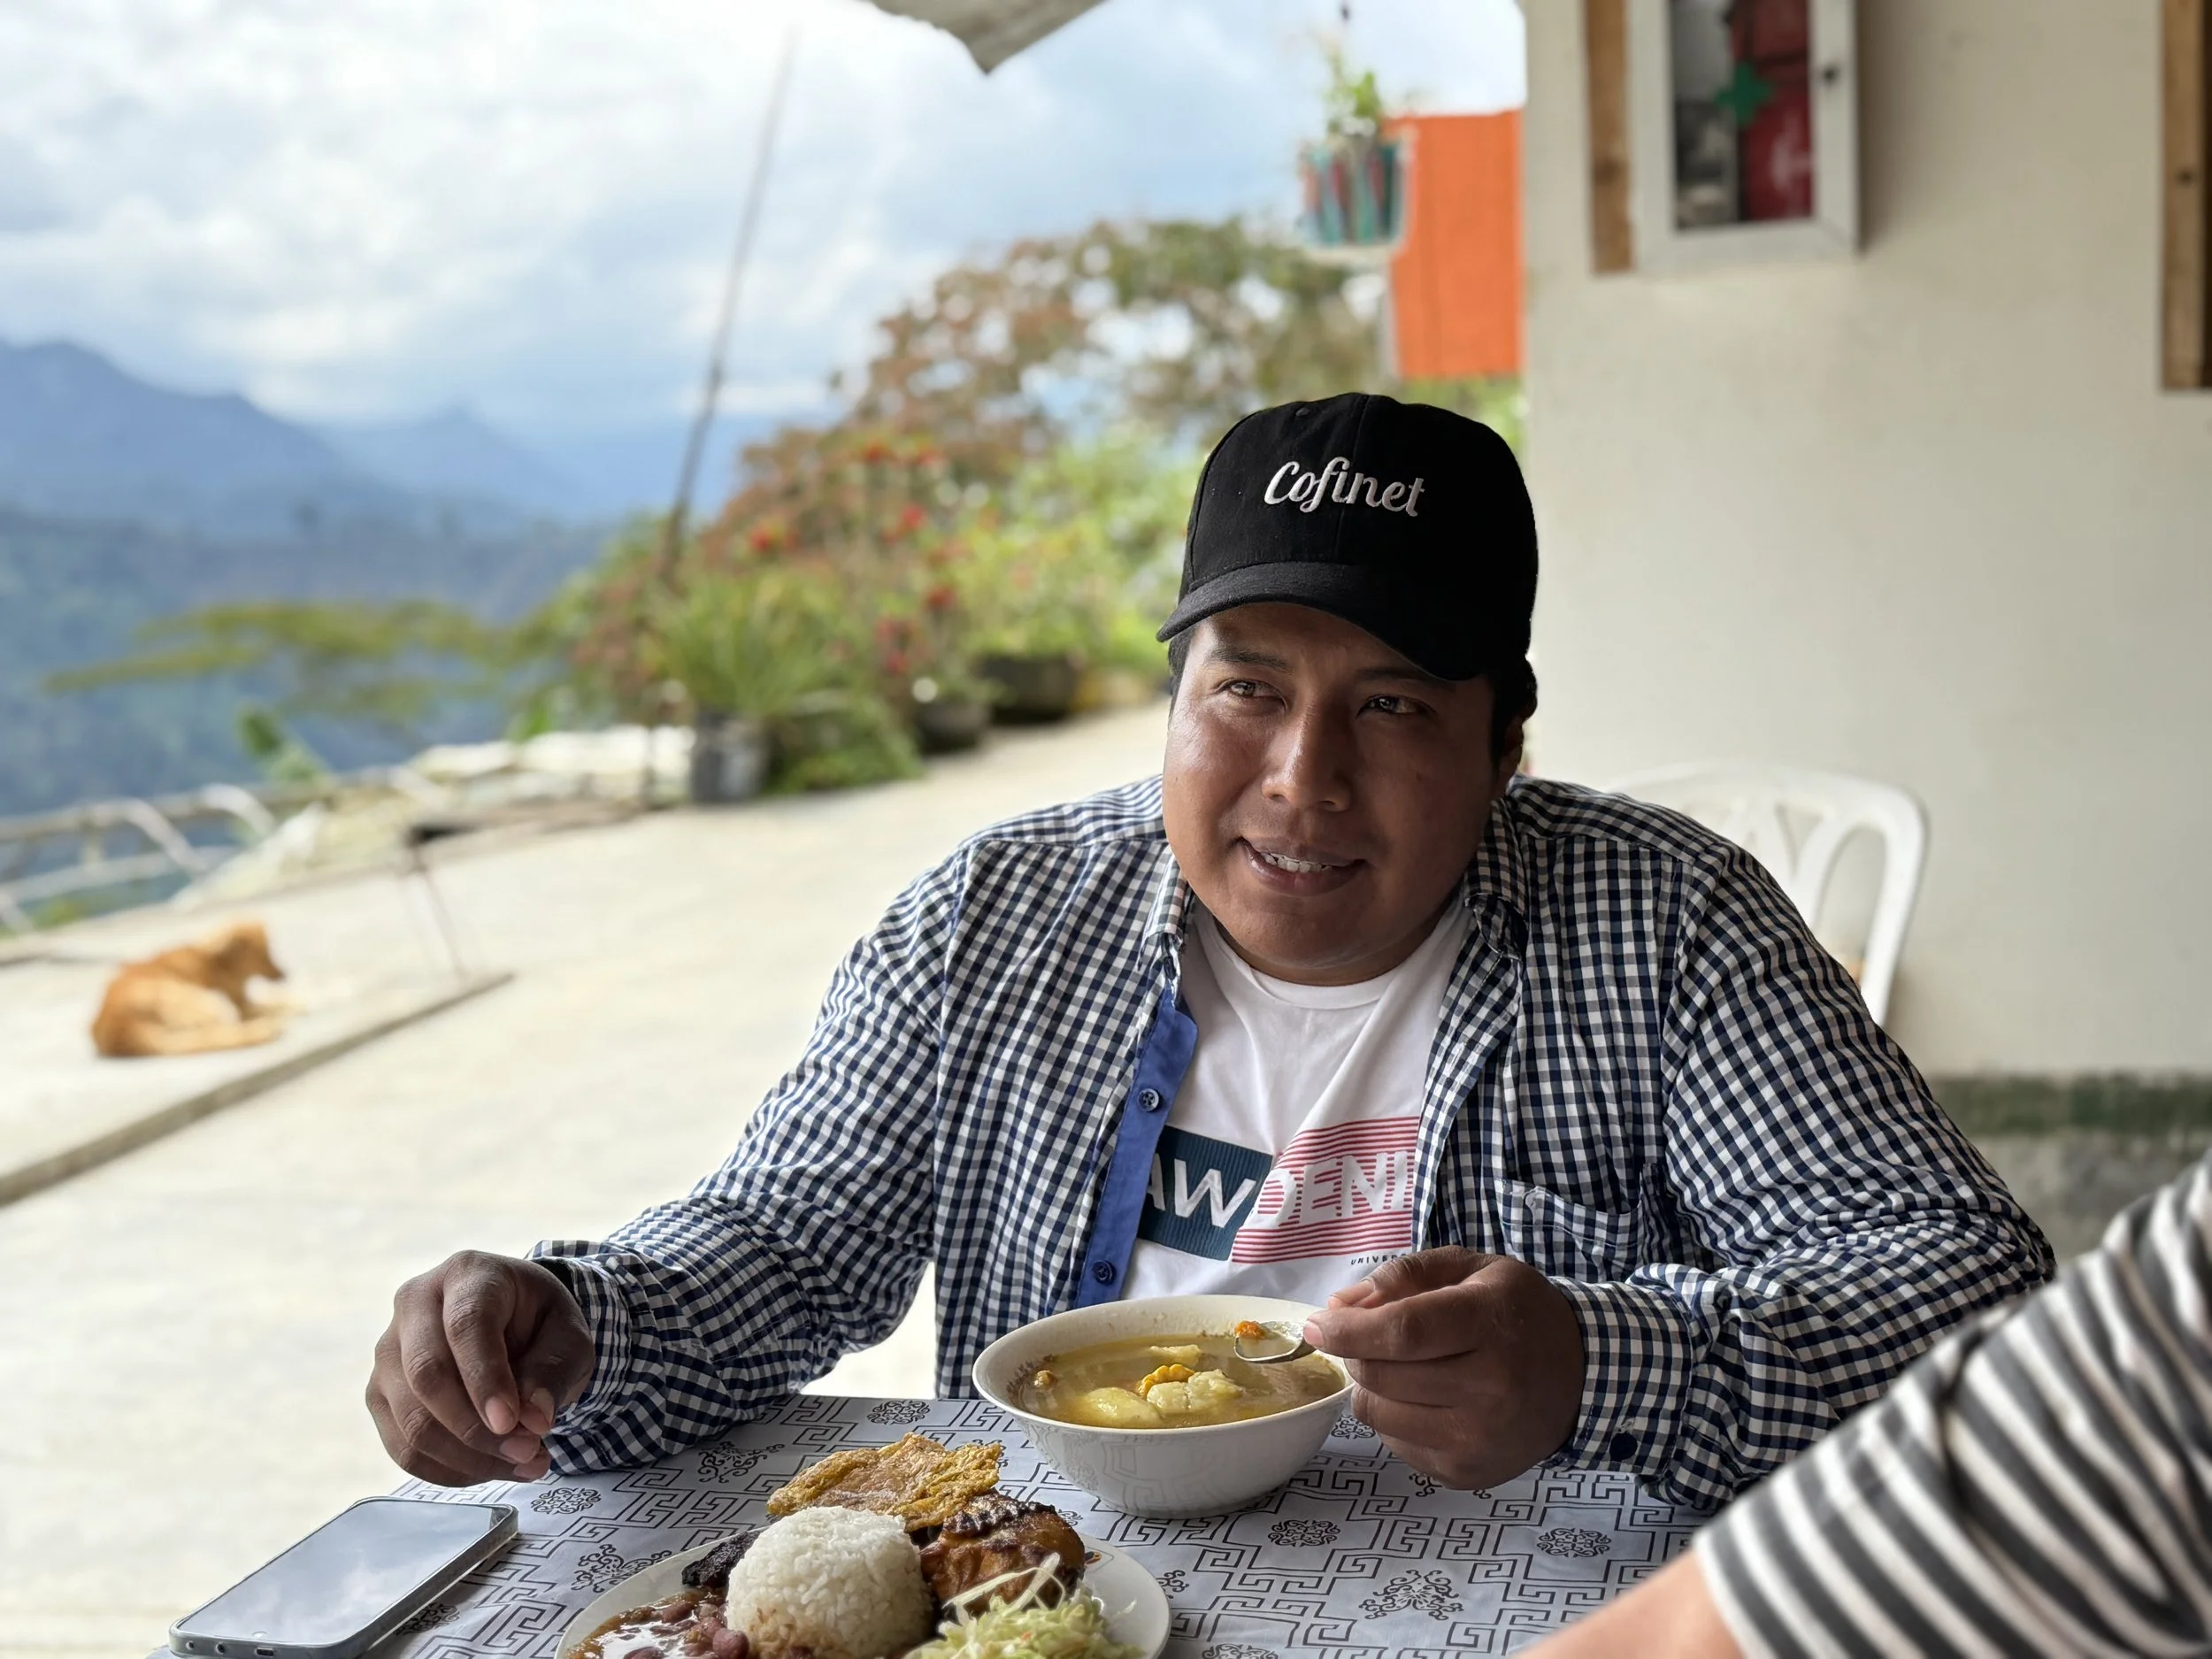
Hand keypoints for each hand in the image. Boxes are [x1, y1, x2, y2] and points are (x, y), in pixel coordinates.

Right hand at [366, 1250, 593, 1485]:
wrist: (511, 1325)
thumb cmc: (540, 1324)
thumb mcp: (568, 1336)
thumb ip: (553, 1370)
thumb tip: (533, 1419)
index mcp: (467, 1274)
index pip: (466, 1326)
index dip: (487, 1379)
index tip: (515, 1423)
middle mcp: (414, 1305)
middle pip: (427, 1375)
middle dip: (478, 1429)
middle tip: (529, 1452)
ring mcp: (389, 1351)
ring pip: (412, 1421)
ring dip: (469, 1458)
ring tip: (525, 1463)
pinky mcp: (380, 1394)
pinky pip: (403, 1448)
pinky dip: (449, 1470)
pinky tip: (491, 1468)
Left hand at [1302, 1247, 1584, 1489]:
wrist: (1581, 1377)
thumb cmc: (1517, 1313)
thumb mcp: (1471, 1269)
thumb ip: (1404, 1276)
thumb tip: (1339, 1308)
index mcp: (1489, 1326)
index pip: (1403, 1333)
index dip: (1350, 1330)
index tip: (1317, 1324)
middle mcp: (1489, 1390)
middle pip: (1381, 1375)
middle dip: (1357, 1352)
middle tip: (1369, 1337)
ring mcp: (1478, 1440)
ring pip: (1377, 1413)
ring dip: (1371, 1386)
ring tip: (1403, 1367)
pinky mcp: (1465, 1473)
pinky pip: (1393, 1443)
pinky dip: (1392, 1416)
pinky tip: (1425, 1398)